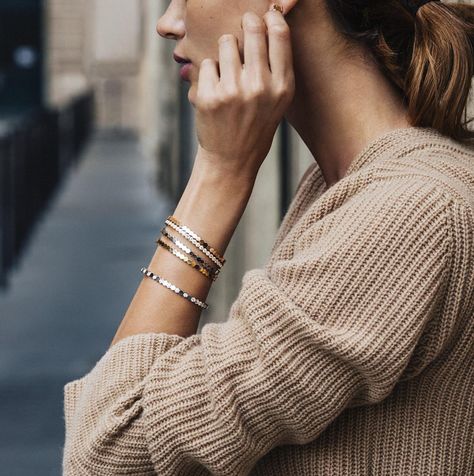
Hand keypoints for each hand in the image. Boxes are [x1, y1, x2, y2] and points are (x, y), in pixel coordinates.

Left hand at [190, 9, 294, 180]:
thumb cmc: (255, 126)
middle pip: (252, 29)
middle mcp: (261, 87)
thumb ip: (276, 67)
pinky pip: (206, 63)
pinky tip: (215, 92)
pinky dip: (208, 74)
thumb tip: (266, 20)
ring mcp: (234, 91)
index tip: (265, 16)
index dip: (270, 18)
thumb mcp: (277, 101)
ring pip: (226, 42)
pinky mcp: (210, 96)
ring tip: (228, 73)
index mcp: (282, 87)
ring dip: (224, 52)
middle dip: (246, 24)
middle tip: (243, 28)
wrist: (232, 160)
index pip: (280, 34)